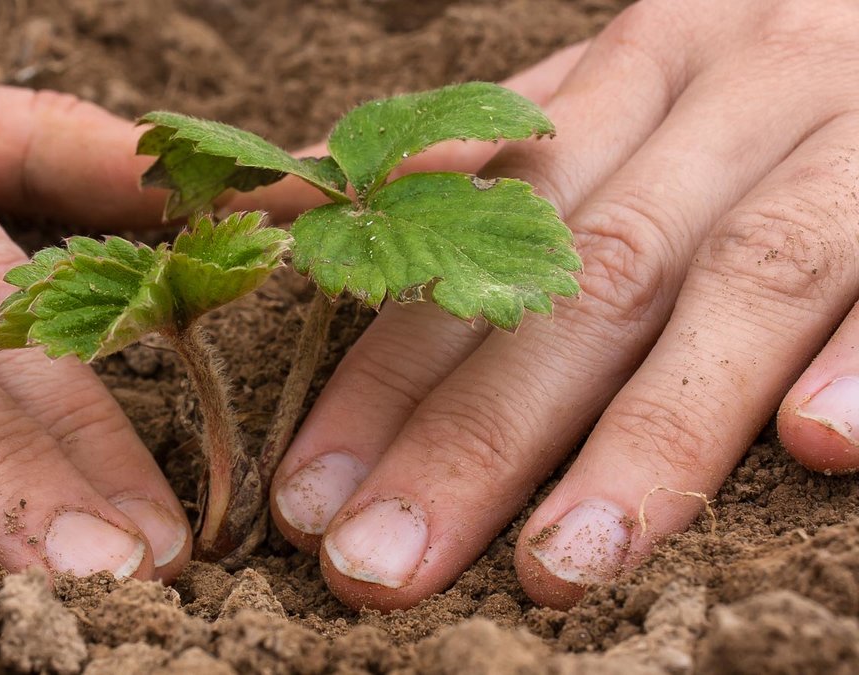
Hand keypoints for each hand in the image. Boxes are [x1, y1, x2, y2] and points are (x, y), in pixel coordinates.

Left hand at [268, 0, 858, 609]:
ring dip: (649, 434)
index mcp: (636, 73)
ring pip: (742, 281)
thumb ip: (489, 147)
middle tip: (379, 562)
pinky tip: (818, 447)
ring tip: (559, 566)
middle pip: (585, 278)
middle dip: (474, 436)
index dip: (388, 372)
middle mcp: (736, 95)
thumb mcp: (626, 83)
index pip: (481, 234)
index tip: (311, 497)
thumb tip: (298, 182)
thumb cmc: (765, 71)